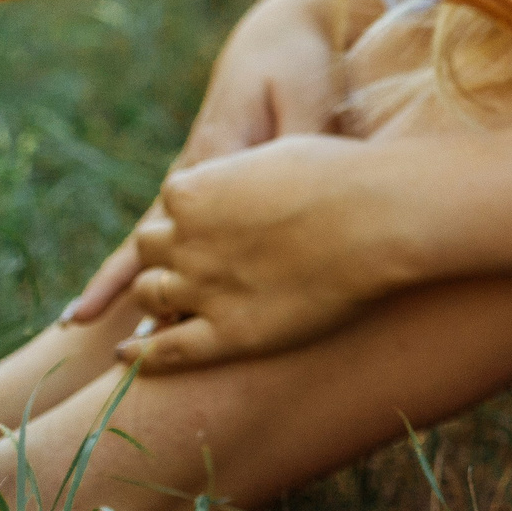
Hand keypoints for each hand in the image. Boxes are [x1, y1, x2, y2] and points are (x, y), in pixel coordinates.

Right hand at [62, 0, 374, 326]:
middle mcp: (198, 167)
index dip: (173, 268)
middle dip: (127, 279)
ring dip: (127, 271)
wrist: (287, 31)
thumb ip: (298, 148)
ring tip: (84, 315)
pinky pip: (174, 218)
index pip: (184, 222)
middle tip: (83, 322)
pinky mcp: (211, 167)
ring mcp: (200, 170)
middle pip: (155, 234)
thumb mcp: (306, 103)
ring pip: (157, 231)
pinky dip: (149, 249)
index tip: (156, 312)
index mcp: (218, 152)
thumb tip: (296, 193)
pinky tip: (135, 274)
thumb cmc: (301, 65)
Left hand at [116, 133, 406, 371]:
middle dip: (171, 253)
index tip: (223, 223)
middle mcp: (186, 240)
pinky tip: (130, 356)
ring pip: (150, 295)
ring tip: (173, 306)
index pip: (172, 206)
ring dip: (159, 297)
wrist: (381, 217)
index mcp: (194, 192)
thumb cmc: (344, 177)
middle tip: (205, 261)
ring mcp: (203, 289)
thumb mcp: (281, 154)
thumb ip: (244, 172)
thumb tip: (244, 179)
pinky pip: (166, 350)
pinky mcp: (228, 333)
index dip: (195, 216)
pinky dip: (141, 355)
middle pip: (150, 248)